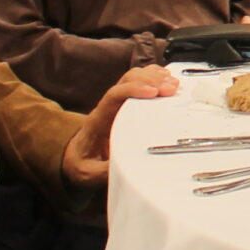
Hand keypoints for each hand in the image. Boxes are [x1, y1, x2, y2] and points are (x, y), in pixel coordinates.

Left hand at [63, 66, 179, 188]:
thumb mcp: (89, 173)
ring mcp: (117, 104)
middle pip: (126, 81)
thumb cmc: (83, 163)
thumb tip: (125, 167)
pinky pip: (139, 83)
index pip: (114, 95)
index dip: (133, 89)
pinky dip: (154, 77)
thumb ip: (104, 171)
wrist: (77, 159)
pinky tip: (166, 79)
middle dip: (150, 80)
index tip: (153, 92)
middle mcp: (108, 107)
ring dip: (153, 77)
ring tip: (173, 84)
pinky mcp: (126, 105)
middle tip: (171, 89)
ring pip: (133, 78)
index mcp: (98, 120)